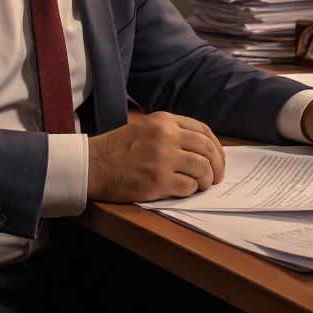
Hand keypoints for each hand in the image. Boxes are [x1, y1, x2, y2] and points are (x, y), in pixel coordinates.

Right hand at [86, 112, 225, 202]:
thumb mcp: (147, 128)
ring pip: (203, 170)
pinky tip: (183, 190)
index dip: (217, 147)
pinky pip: (188, 187)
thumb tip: (204, 148)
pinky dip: (191, 190)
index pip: (204, 131)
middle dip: (218, 166)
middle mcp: (167, 137)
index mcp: (165, 121)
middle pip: (208, 150)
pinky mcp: (158, 182)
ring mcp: (163, 159)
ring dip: (207, 180)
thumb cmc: (119, 148)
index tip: (219, 158)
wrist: (92, 165)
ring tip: (201, 185)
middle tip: (217, 176)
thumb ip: (173, 132)